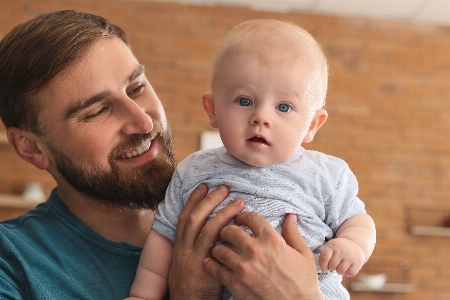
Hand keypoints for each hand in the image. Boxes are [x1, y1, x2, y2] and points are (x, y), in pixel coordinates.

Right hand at [167, 184, 243, 299]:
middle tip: (224, 187)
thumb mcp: (187, 266)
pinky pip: (214, 244)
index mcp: (179, 247)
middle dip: (209, 200)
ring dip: (223, 211)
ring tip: (238, 201)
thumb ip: (196, 249)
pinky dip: (225, 230)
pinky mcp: (204, 266)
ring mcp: (193, 257)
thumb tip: (211, 235)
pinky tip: (238, 224)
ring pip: (206, 227)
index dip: (194, 200)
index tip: (203, 186)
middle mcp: (183, 249)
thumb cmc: (193, 289)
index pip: (185, 217)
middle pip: (194, 217)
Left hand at [203, 213, 322, 299]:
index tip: (241, 220)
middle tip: (227, 234)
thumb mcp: (304, 255)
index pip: (250, 218)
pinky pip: (215, 269)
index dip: (243, 217)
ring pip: (219, 248)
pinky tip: (211, 262)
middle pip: (230, 231)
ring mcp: (244, 268)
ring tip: (221, 250)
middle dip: (228, 231)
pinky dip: (210, 264)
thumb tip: (290, 217)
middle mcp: (256, 251)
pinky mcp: (235, 284)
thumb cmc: (302, 283)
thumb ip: (293, 233)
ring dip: (219, 248)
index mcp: (272, 241)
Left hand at [319, 237, 364, 276]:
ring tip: (341, 265)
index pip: (324, 257)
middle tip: (336, 263)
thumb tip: (324, 270)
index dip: (323, 265)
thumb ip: (324, 257)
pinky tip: (348, 267)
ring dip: (339, 271)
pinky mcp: (358, 262)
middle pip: (332, 266)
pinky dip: (348, 273)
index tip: (324, 268)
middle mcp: (342, 250)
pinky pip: (350, 274)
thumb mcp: (330, 248)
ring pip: (340, 271)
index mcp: (333, 245)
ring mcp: (351, 256)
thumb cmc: (338, 249)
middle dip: (332, 267)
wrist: (355, 244)